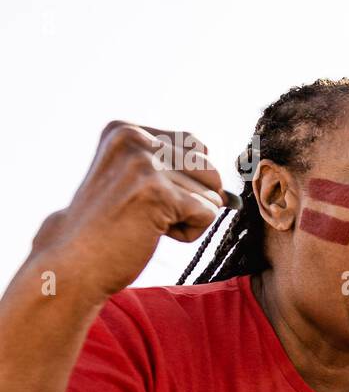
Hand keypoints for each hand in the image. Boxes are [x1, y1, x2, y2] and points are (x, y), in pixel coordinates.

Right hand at [32, 122, 228, 300]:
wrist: (73, 261)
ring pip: (212, 193)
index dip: (182, 179)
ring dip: (189, 216)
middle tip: (147, 213)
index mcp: (126, 130)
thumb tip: (232, 193)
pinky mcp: (158, 193)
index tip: (142, 195)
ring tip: (148, 222)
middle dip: (191, 199)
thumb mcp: (136, 179)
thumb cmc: (111, 226)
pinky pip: (208, 214)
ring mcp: (145, 164)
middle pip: (209, 168)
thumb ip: (178, 168)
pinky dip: (189, 232)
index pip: (196, 145)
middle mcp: (134, 139)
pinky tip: (152, 233)